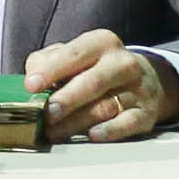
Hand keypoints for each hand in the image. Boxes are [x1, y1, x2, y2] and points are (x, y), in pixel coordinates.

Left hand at [28, 28, 178, 144]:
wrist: (147, 80)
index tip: (32, 85)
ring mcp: (138, 89)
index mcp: (102, 43)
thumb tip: (32, 79)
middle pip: (92, 81)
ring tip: (55, 131)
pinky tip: (92, 135)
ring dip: (76, 122)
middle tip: (47, 113)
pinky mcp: (146, 114)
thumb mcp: (75, 55)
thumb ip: (48, 61)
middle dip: (66, 99)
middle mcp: (122, 63)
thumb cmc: (98, 68)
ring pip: (105, 107)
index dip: (51, 70)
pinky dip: (110, 130)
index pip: (75, 54)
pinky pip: (128, 123)